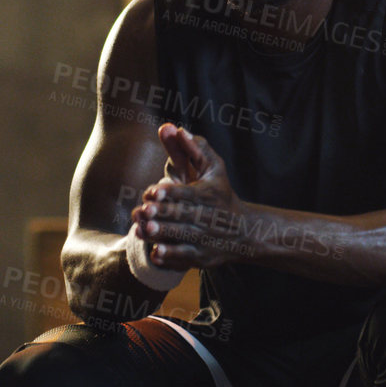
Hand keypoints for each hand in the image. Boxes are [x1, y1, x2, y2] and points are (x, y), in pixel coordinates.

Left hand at [130, 124, 247, 270]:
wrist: (242, 231)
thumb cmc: (220, 193)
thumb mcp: (214, 168)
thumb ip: (194, 148)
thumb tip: (174, 128)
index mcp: (209, 194)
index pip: (189, 193)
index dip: (170, 193)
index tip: (152, 192)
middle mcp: (207, 217)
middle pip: (182, 216)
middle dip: (162, 214)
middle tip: (143, 212)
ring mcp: (204, 239)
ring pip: (181, 238)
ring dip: (162, 235)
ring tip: (143, 231)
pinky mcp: (201, 257)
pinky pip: (185, 259)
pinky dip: (170, 257)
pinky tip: (155, 254)